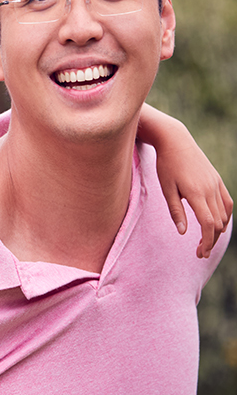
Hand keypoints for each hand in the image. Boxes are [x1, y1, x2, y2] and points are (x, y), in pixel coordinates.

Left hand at [155, 143, 232, 257]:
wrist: (176, 141)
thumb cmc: (166, 165)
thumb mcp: (166, 189)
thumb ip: (175, 211)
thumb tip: (183, 232)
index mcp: (197, 193)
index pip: (208, 224)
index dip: (206, 241)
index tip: (200, 253)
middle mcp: (211, 189)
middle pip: (217, 223)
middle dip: (210, 240)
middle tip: (200, 253)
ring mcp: (216, 184)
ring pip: (224, 214)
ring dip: (217, 230)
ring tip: (206, 241)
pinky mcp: (218, 180)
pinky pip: (227, 203)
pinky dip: (225, 216)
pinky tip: (217, 225)